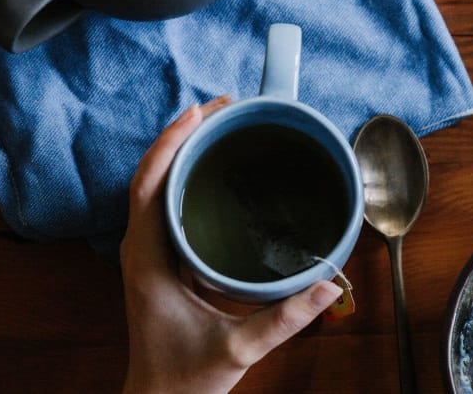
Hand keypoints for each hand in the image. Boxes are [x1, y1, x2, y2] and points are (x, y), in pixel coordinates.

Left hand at [120, 96, 341, 393]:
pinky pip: (168, 203)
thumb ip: (284, 318)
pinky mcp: (163, 259)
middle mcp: (143, 249)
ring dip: (185, 151)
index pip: (148, 186)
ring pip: (157, 185)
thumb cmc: (186, 378)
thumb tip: (329, 285)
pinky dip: (188, 176)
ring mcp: (150, 253)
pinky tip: (217, 169)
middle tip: (224, 106)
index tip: (200, 112)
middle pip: (152, 174)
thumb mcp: (238, 348)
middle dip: (183, 134)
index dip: (170, 144)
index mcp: (149, 260)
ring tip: (222, 124)